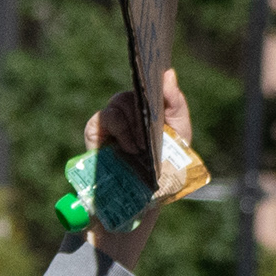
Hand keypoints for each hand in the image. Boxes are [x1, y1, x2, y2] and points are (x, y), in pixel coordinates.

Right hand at [80, 67, 193, 268]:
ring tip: (140, 148)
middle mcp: (130, 110)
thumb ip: (176, 104)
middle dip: (145, 111)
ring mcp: (112, 120)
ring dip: (133, 125)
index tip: (160, 81)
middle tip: (151, 135)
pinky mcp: (95, 132)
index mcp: (151, 108)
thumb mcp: (180, 135)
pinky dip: (118, 130)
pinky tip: (127, 148)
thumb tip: (168, 73)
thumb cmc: (164, 170)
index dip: (154, 80)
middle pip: (135, 93)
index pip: (151, 84)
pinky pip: (103, 119)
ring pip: (120, 103)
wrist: (141, 202)